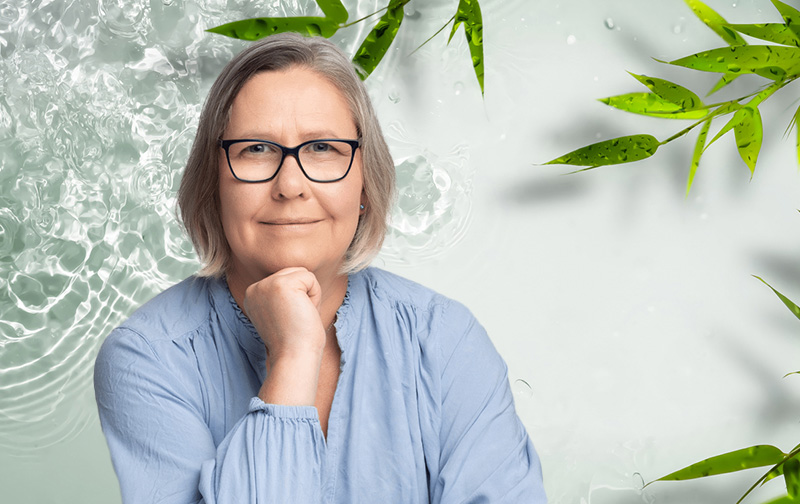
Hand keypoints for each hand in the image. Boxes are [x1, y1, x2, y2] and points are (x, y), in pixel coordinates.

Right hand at [243, 267, 325, 404]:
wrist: (294, 357)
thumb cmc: (295, 340)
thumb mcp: (282, 312)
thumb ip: (284, 294)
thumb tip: (301, 275)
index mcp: (253, 294)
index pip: (286, 279)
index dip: (296, 299)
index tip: (288, 320)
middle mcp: (255, 287)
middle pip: (294, 272)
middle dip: (304, 295)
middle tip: (296, 319)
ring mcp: (266, 285)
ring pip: (303, 273)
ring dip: (310, 295)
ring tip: (299, 316)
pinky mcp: (281, 285)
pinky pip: (310, 277)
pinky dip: (315, 296)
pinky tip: (303, 313)